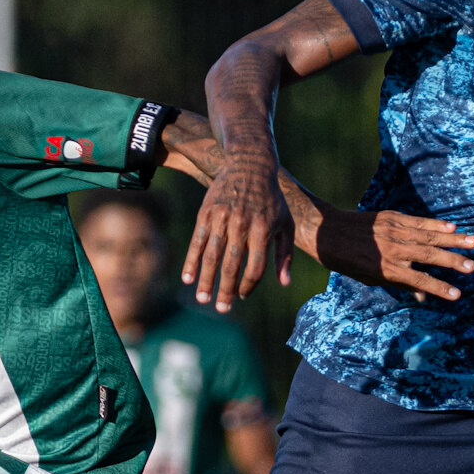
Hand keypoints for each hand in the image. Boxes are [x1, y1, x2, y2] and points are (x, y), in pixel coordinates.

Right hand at [182, 151, 293, 311]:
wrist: (249, 164)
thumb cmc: (271, 199)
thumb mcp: (286, 222)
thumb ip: (285, 254)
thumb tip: (285, 283)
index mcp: (262, 230)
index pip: (255, 267)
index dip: (248, 285)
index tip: (242, 296)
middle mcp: (241, 226)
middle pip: (232, 265)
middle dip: (225, 290)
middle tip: (221, 309)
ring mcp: (222, 219)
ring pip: (212, 256)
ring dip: (206, 280)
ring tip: (202, 299)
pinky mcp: (206, 214)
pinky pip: (197, 242)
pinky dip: (191, 261)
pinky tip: (187, 278)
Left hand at [316, 207, 473, 302]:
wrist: (326, 231)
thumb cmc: (346, 260)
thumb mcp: (369, 278)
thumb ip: (397, 284)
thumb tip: (422, 296)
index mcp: (386, 268)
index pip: (418, 280)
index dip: (438, 287)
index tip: (457, 294)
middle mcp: (393, 249)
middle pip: (428, 256)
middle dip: (452, 261)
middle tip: (473, 267)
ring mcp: (393, 231)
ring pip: (428, 235)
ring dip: (453, 239)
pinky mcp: (391, 217)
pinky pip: (418, 221)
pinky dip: (435, 223)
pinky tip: (452, 225)